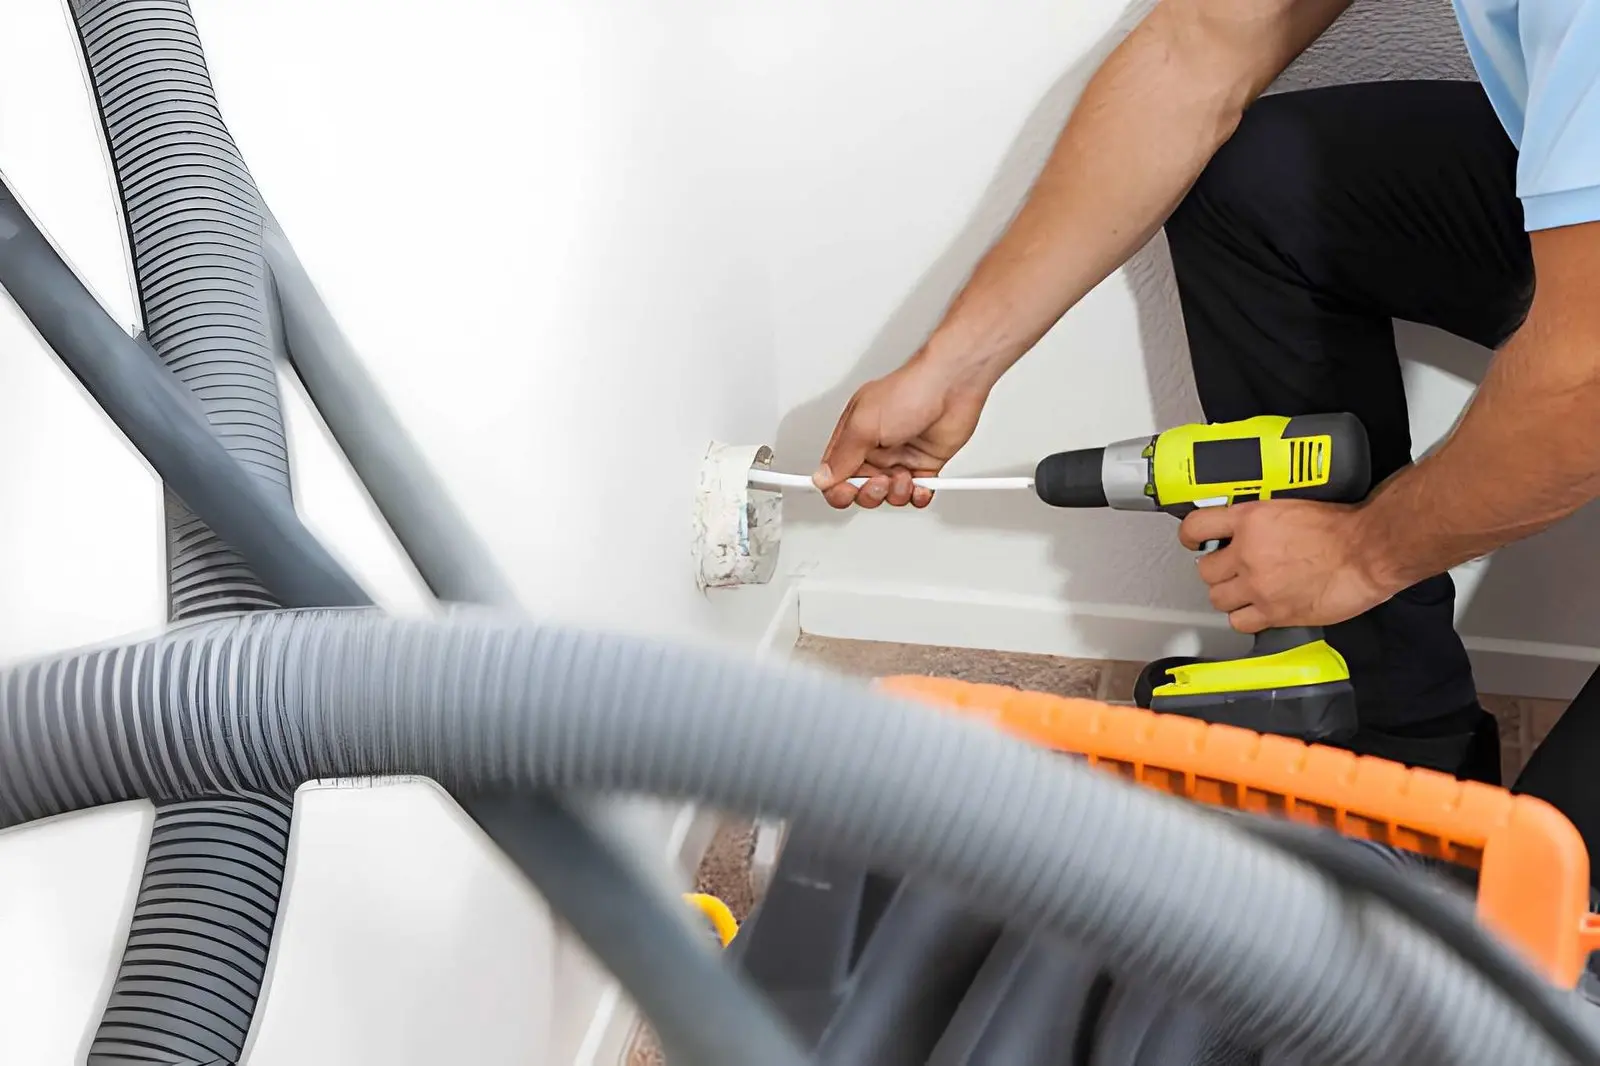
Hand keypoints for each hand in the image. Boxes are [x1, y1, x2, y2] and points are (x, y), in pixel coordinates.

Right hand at [812, 355, 989, 508]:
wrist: (952, 385)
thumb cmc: (910, 391)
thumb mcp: (864, 423)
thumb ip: (842, 456)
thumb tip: (822, 477)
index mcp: (853, 436)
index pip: (834, 473)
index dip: (837, 488)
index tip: (846, 493)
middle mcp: (874, 448)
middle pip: (860, 489)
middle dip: (869, 493)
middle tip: (880, 481)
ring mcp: (899, 457)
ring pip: (888, 495)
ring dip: (896, 493)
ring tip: (904, 476)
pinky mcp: (924, 464)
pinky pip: (915, 493)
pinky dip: (918, 496)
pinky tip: (920, 486)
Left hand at [1178, 500, 1399, 633]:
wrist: (1368, 551)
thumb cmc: (1342, 527)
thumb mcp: (1291, 506)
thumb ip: (1261, 519)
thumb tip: (1244, 526)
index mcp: (1250, 520)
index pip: (1196, 526)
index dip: (1190, 536)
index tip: (1193, 541)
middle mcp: (1248, 553)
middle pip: (1206, 570)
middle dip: (1218, 570)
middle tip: (1232, 568)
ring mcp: (1259, 586)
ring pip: (1218, 598)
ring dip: (1229, 595)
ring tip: (1245, 590)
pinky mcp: (1274, 612)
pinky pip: (1240, 622)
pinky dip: (1246, 617)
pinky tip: (1258, 609)